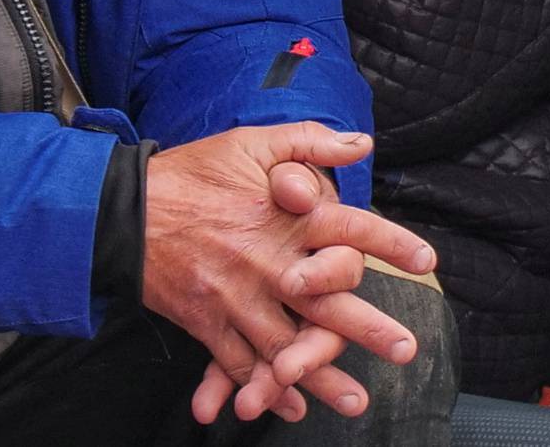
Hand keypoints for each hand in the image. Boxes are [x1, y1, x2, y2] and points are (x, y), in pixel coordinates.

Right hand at [142, 124, 436, 422]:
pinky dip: (265, 388)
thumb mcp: (250, 142)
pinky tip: (289, 407)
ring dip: (322, 376)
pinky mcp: (208, 321)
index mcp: (284, 216)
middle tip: (405, 349)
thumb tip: (361, 143)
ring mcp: (237, 296)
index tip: (425, 260)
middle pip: (328, 301)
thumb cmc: (192, 172)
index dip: (390, 241)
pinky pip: (241, 363)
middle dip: (368, 328)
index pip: (349, 227)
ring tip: (356, 400)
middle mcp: (268, 261)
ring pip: (287, 345)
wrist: (124, 210)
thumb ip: (309, 142)